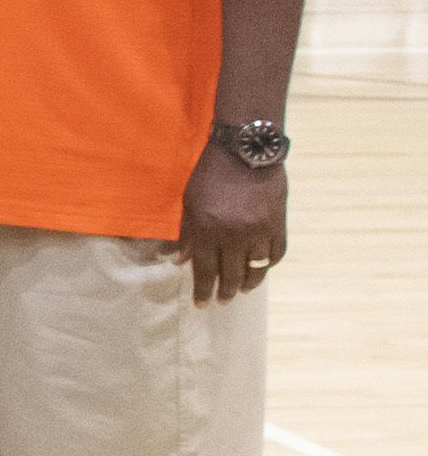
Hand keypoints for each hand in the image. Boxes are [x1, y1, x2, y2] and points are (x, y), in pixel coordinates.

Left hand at [173, 143, 286, 303]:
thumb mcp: (190, 203)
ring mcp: (260, 230)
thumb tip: (177, 261)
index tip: (201, 304)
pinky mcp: (278, 224)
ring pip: (256, 269)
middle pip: (231, 274)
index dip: (202, 290)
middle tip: (222, 301)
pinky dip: (268, 265)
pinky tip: (261, 270)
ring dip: (249, 284)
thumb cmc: (210, 175)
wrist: (246, 151)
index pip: (204, 270)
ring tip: (242, 291)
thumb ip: (186, 234)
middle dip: (225, 292)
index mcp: (207, 229)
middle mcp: (234, 234)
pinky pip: (276, 254)